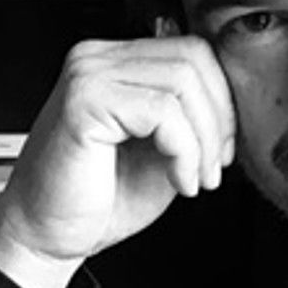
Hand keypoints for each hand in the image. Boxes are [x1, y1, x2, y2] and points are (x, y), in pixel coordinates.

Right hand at [0, 36, 235, 287]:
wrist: (48, 237)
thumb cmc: (102, 198)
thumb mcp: (164, 148)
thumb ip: (192, 117)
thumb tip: (239, 102)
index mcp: (117, 62)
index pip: (193, 51)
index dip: (222, 99)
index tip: (224, 146)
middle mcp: (98, 59)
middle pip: (194, 59)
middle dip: (220, 119)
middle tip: (215, 166)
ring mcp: (88, 74)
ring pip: (184, 83)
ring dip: (204, 141)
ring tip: (195, 178)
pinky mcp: (85, 101)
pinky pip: (163, 111)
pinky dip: (185, 151)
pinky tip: (178, 181)